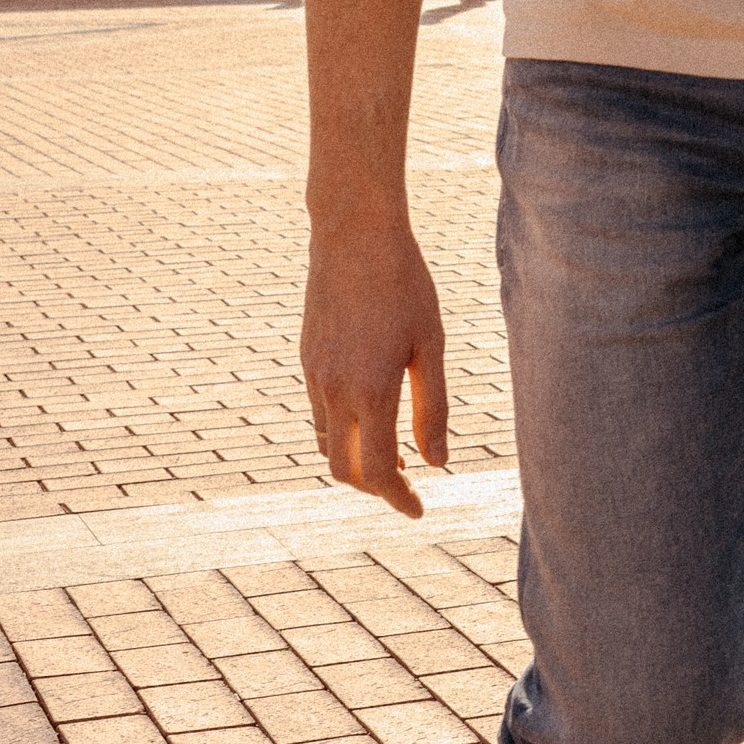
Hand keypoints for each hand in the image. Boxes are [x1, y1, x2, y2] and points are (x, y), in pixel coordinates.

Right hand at [299, 221, 449, 519]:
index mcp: (371, 392)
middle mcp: (335, 392)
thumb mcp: (431, 344)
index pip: (379, 472)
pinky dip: (342, 430)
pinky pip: (319, 413)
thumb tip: (437, 462)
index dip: (399, 499)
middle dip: (374, 487)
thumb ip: (432, 407)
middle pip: (344, 471)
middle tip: (407, 485)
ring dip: (355, 460)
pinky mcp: (307, 360)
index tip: (419, 510)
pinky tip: (369, 414)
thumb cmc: (405, 285)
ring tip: (392, 453)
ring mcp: (315, 376)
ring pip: (326, 444)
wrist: (354, 234)